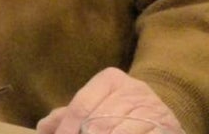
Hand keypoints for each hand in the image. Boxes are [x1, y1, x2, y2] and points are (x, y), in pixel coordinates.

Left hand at [36, 68, 183, 133]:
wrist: (166, 113)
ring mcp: (152, 108)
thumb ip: (69, 115)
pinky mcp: (166, 126)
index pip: (82, 105)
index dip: (67, 127)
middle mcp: (133, 89)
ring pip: (116, 132)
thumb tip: (43, 128)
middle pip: (98, 122)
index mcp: (110, 79)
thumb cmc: (121, 110)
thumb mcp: (96, 105)